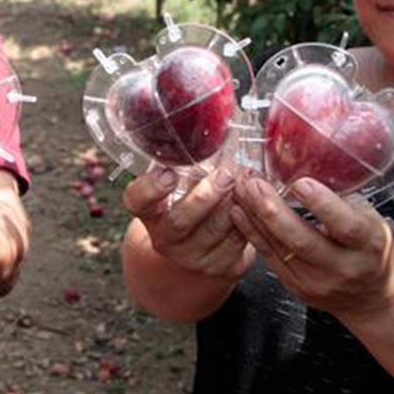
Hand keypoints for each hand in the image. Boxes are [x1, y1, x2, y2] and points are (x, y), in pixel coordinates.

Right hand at [123, 166, 254, 280]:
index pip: (137, 201)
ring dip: (234, 203)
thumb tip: (211, 125)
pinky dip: (250, 218)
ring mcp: (194, 257)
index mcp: (151, 212)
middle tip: (225, 174)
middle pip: (180, 221)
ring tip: (247, 181)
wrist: (201, 249)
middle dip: (205, 196)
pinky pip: (240, 242)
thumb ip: (188, 162)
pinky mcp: (222, 267)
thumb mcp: (184, 182)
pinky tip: (256, 200)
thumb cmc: (193, 201)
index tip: (167, 174)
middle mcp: (166, 239)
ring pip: (216, 231)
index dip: (150, 188)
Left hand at [231, 175, 393, 321]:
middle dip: (273, 210)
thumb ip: (344, 198)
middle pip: (302, 240)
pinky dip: (252, 232)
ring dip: (255, 217)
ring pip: (280, 249)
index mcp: (368, 245)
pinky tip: (240, 212)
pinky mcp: (296, 288)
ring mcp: (317, 282)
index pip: (345, 226)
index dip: (322, 204)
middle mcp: (343, 267)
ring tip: (241, 190)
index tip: (300, 182)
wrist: (370, 297)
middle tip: (254, 184)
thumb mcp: (371, 220)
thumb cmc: (371, 249)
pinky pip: (269, 258)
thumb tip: (310, 164)